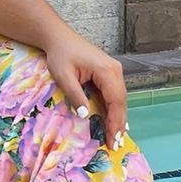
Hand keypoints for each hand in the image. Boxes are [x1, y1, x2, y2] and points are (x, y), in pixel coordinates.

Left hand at [44, 31, 128, 152]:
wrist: (59, 38)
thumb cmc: (60, 55)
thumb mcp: (64, 77)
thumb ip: (76, 96)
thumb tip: (85, 116)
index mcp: (107, 71)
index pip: (115, 101)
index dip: (115, 122)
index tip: (112, 139)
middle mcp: (115, 70)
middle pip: (121, 102)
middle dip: (119, 123)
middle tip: (115, 143)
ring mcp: (114, 70)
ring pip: (120, 98)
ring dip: (118, 117)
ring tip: (116, 136)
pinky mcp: (109, 72)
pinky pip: (114, 93)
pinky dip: (114, 108)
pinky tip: (114, 121)